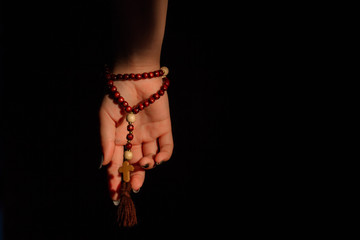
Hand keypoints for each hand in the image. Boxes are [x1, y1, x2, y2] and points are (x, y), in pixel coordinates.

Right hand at [99, 72, 172, 200]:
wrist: (135, 75)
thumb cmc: (116, 94)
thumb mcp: (105, 118)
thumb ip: (105, 140)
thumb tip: (103, 165)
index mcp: (118, 139)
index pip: (117, 164)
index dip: (115, 179)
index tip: (114, 194)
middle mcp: (134, 139)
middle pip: (134, 165)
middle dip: (133, 178)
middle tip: (132, 189)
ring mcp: (149, 134)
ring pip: (151, 158)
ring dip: (148, 167)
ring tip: (144, 165)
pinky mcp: (164, 128)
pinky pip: (166, 147)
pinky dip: (164, 156)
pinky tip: (157, 159)